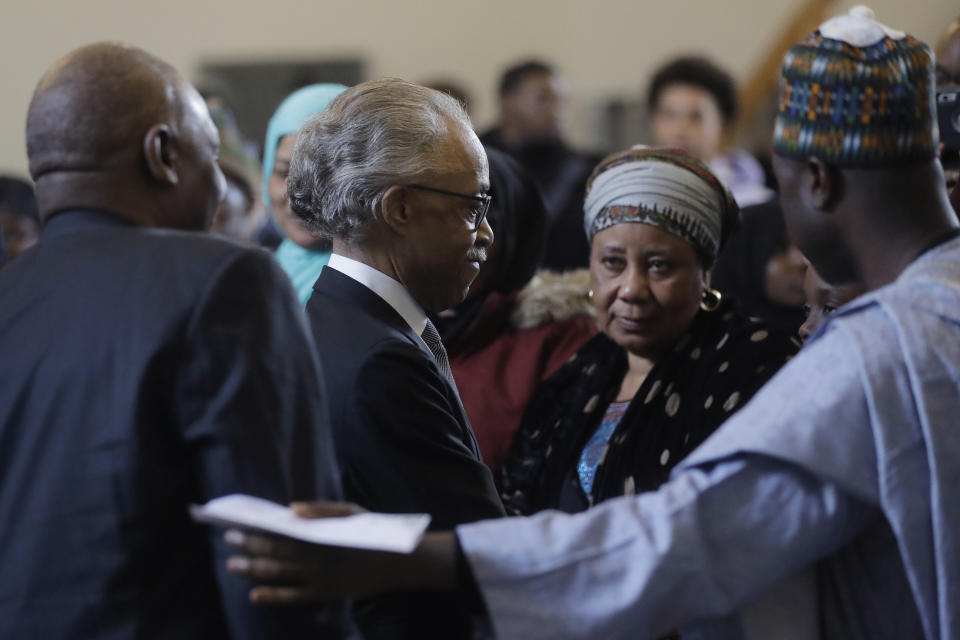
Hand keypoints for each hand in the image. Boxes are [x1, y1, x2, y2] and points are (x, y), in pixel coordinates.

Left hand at [225, 501, 458, 604]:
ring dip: (253, 569)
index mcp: (320, 534)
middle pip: (274, 552)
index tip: (237, 524)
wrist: (398, 560)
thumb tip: (291, 508)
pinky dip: (273, 597)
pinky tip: (255, 595)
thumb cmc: (373, 530)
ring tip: (233, 565)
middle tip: (229, 540)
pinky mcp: (325, 593)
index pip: (279, 532)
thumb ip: (320, 509)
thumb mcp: (350, 512)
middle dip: (249, 546)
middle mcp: (316, 557)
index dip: (257, 529)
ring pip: (278, 574)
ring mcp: (319, 578)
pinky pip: (293, 597)